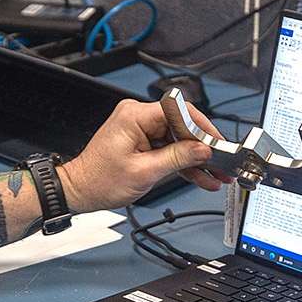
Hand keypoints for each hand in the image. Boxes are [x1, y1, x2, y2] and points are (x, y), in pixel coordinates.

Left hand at [57, 98, 233, 212]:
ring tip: (216, 175)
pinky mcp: (142, 141)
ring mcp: (140, 129)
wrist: (80, 190)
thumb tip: (203, 150)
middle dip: (203, 147)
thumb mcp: (144, 172)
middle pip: (182, 126)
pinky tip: (201, 176)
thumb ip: (177, 158)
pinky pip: (169, 148)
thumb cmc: (99, 180)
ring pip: (178, 140)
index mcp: (135, 116)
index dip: (203, 128)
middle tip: (221, 164)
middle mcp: (137, 117)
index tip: (217, 144)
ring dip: (196, 159)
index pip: (180, 111)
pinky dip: (183, 162)